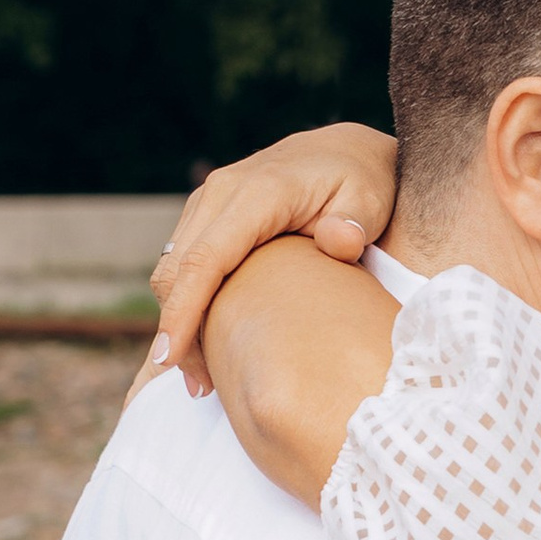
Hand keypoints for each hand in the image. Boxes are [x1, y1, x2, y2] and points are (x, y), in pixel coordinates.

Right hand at [148, 124, 399, 393]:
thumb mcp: (370, 196)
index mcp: (256, 193)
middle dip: (177, 332)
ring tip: (203, 379)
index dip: (183, 313)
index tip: (169, 359)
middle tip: (200, 389)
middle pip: (177, 271)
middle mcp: (221, 193)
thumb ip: (355, 220)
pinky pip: (184, 264)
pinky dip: (187, 303)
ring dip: (179, 322)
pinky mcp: (209, 216)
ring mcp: (209, 203)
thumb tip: (338, 242)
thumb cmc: (363, 179)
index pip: (204, 259)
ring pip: (173, 270)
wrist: (347, 150)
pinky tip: (205, 343)